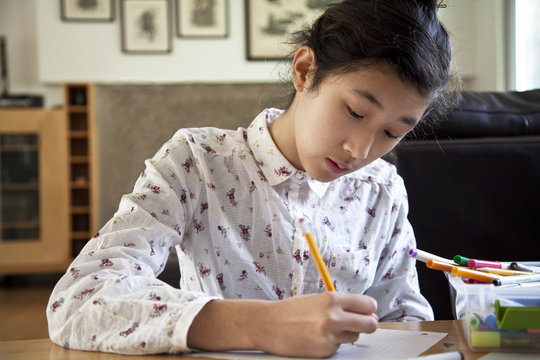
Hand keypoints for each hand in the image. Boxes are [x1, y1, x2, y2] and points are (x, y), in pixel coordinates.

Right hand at [257, 292, 377, 357]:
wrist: (268, 325)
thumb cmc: (291, 311)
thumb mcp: (317, 300)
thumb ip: (341, 305)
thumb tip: (367, 314)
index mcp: (332, 299)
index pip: (367, 304)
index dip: (370, 308)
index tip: (368, 311)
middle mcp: (333, 317)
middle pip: (369, 324)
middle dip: (369, 324)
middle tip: (363, 323)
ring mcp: (329, 336)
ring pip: (354, 336)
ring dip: (347, 333)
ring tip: (327, 328)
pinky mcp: (324, 351)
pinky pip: (339, 347)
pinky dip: (332, 343)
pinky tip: (317, 337)